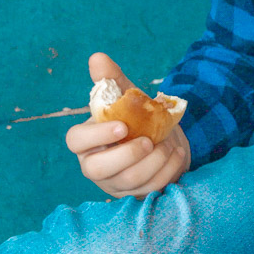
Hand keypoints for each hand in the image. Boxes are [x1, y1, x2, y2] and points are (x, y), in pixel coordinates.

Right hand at [65, 51, 190, 197]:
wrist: (163, 141)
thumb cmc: (136, 119)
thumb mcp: (126, 97)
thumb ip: (111, 80)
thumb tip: (97, 58)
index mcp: (87, 141)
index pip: (76, 141)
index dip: (95, 136)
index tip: (122, 126)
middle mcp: (96, 165)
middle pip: (97, 169)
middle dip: (126, 155)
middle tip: (148, 141)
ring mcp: (116, 184)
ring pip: (129, 180)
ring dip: (154, 160)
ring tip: (168, 143)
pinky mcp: (136, 195)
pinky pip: (150, 189)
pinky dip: (168, 170)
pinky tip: (177, 154)